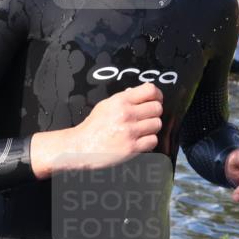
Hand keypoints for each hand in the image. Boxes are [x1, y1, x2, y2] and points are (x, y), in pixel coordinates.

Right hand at [30, 82, 163, 177]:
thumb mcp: (105, 105)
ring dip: (151, 128)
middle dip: (154, 113)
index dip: (157, 95)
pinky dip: (148, 141)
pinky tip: (140, 141)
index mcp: (120, 101)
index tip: (156, 100)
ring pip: (157, 124)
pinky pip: (153, 140)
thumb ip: (123, 98)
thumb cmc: (92, 128)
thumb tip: (138, 92)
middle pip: (157, 108)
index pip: (150, 90)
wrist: (81, 147)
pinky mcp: (132, 147)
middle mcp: (126, 114)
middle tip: (147, 117)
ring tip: (141, 130)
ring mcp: (130, 131)